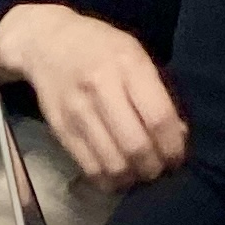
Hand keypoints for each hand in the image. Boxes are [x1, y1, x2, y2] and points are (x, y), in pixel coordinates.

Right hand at [0, 4, 186, 186]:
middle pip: (136, 146)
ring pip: (113, 163)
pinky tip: (118, 176)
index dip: (173, 146)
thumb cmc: (101, 47)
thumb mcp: (135, 55)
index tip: (178, 157)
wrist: (46, 43)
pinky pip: (90, 168)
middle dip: (155, 167)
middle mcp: (101, 88)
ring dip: (133, 178)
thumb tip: (178, 137)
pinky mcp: (61, 130)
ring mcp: (78, 111)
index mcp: (128, 65)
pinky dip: (110, 180)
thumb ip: (157, 93)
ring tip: (140, 173)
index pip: (158, 118)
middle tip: (161, 169)